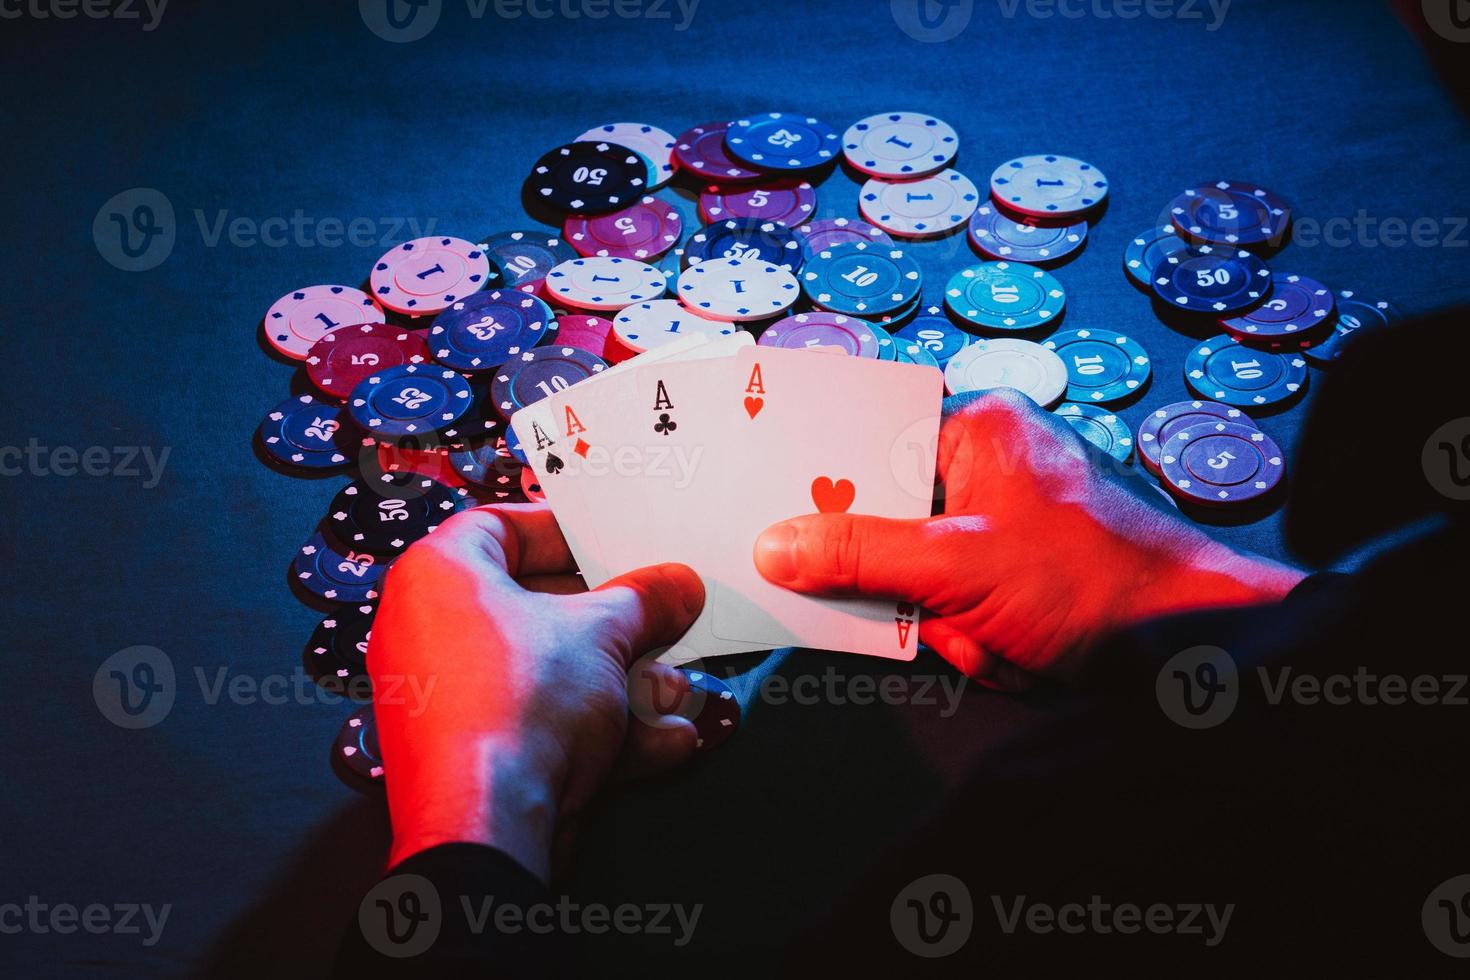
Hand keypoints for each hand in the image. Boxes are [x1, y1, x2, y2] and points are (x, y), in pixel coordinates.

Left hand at [367, 504, 705, 878]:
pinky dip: (605, 732)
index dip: (564, 532)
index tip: (612, 544)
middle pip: (539, 608)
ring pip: (553, 676)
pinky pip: (546, 726)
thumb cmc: (513, 707)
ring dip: (624, 683)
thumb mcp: (603, 633)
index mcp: (439, 576)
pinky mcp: (478, 757)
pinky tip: (663, 739)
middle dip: (616, 622)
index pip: (499, 527)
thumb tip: (674, 588)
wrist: (487, 826)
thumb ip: (644, 600)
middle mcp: (432, 633)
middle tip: (661, 616)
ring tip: (672, 689)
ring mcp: (452, 701)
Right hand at [754, 390, 1304, 689]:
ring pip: (918, 579)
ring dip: (954, 625)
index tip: (774, 506)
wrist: (1196, 651)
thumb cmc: (1093, 580)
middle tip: (945, 608)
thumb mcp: (958, 565)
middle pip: (885, 521)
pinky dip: (981, 641)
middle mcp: (990, 466)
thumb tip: (773, 545)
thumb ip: (858, 554)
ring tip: (1004, 635)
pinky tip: (1020, 650)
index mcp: (979, 429)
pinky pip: (955, 607)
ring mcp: (1004, 525)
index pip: (869, 439)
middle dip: (914, 588)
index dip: (824, 480)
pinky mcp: (1017, 575)